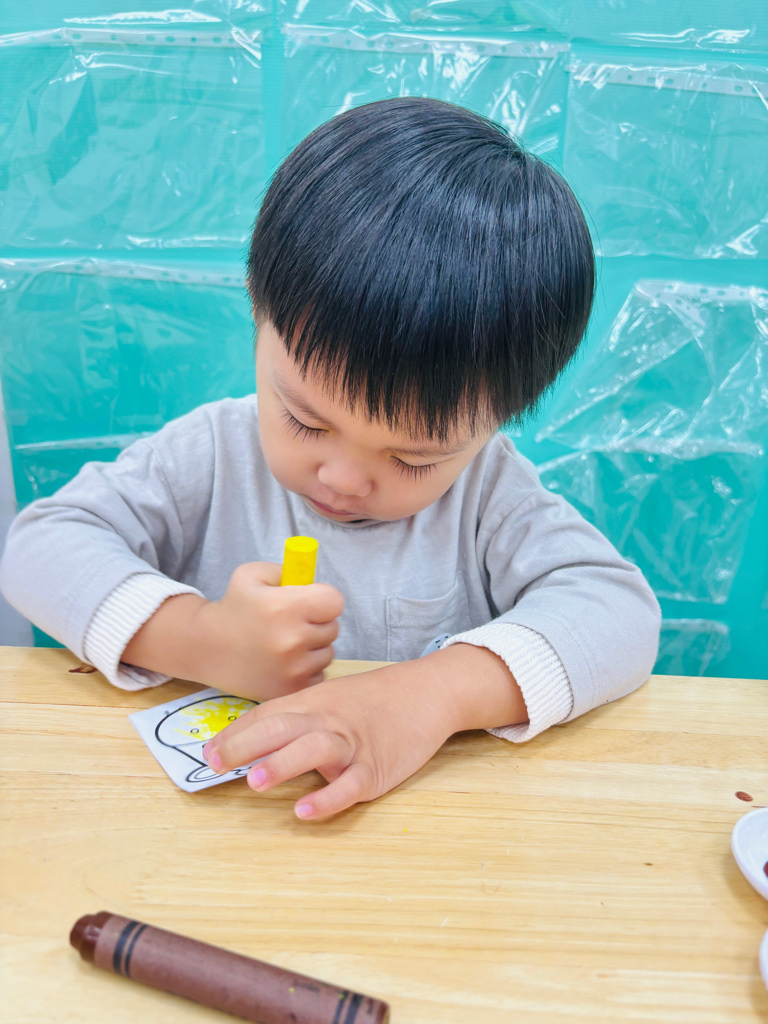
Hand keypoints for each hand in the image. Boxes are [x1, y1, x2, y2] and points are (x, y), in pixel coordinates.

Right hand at [193, 562, 343, 699]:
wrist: (206, 648)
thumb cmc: (233, 607)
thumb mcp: (252, 574)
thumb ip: (287, 570)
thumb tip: (313, 580)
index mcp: (285, 607)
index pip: (335, 601)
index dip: (323, 599)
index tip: (310, 602)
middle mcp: (293, 640)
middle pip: (333, 627)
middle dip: (317, 622)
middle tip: (293, 622)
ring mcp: (294, 669)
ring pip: (327, 652)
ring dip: (314, 647)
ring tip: (286, 642)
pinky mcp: (291, 689)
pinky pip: (318, 674)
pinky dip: (307, 668)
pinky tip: (284, 662)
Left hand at [202, 659, 457, 819]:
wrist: (427, 692)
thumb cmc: (372, 699)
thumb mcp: (331, 698)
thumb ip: (295, 717)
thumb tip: (251, 740)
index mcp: (313, 702)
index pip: (267, 715)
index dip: (236, 734)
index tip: (208, 753)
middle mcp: (328, 720)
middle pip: (283, 727)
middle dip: (246, 745)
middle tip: (217, 764)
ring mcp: (353, 744)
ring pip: (315, 749)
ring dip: (283, 763)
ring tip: (255, 782)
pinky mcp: (377, 767)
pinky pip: (351, 784)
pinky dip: (329, 797)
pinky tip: (306, 810)